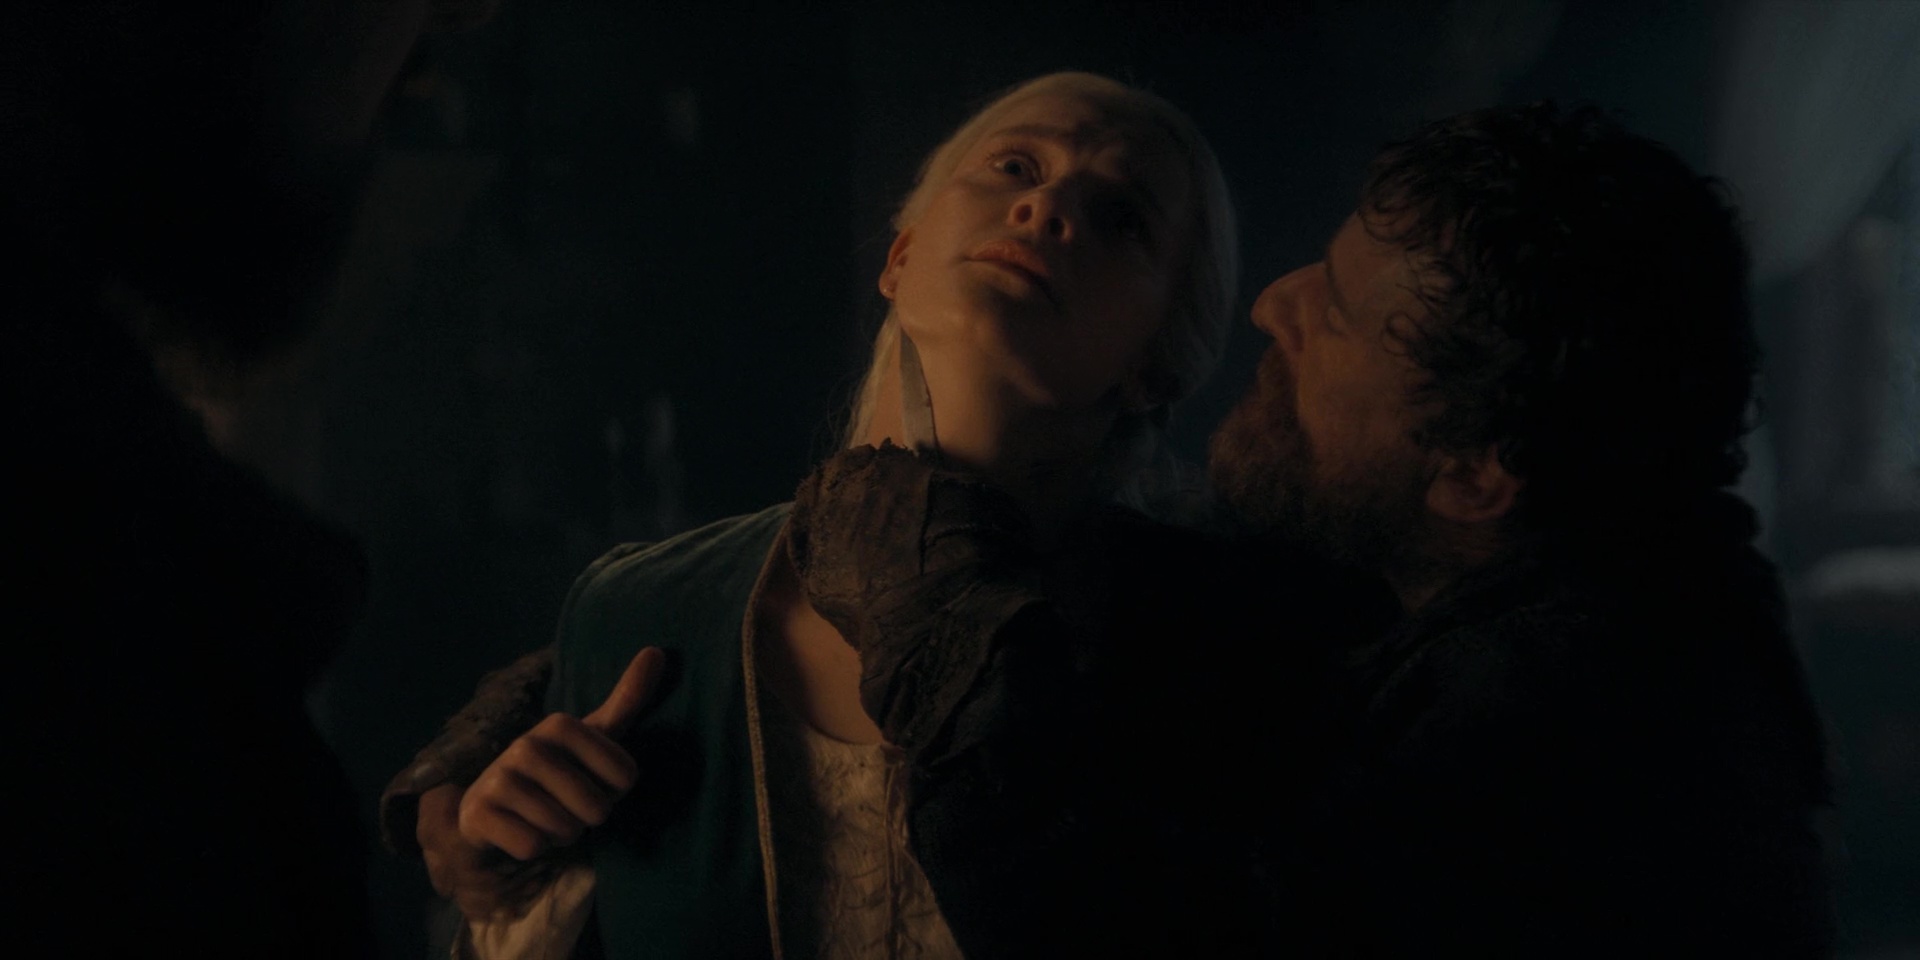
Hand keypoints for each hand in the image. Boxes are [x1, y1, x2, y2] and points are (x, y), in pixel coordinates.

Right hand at [417, 647, 664, 918]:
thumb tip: (656, 651)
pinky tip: (519, 832)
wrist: (494, 810)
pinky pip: (531, 846)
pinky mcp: (477, 814)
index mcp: (560, 725)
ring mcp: (497, 778)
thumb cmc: (558, 773)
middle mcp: (525, 745)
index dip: (617, 791)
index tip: (597, 783)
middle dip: (589, 819)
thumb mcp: (595, 738)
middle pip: (596, 807)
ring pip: (563, 828)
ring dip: (561, 835)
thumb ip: (627, 699)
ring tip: (544, 819)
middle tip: (568, 806)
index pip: (625, 777)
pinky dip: (534, 849)